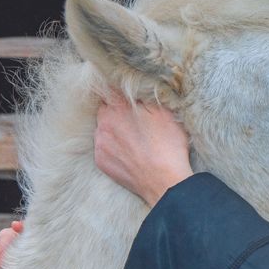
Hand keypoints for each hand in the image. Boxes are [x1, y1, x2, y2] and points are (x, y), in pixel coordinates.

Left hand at [94, 92, 192, 206]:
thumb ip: (145, 96)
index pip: (111, 90)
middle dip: (118, 112)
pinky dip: (114, 148)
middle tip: (137, 121)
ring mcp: (100, 143)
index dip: (122, 92)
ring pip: (104, 129)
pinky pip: (104, 148)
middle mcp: (103, 123)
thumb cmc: (168, 145)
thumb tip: (136, 87)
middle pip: (106, 110)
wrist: (164, 181)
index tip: (132, 98)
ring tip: (135, 140)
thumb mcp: (164, 112)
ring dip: (115, 130)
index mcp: (117, 107)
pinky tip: (130, 153)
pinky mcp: (101, 161)